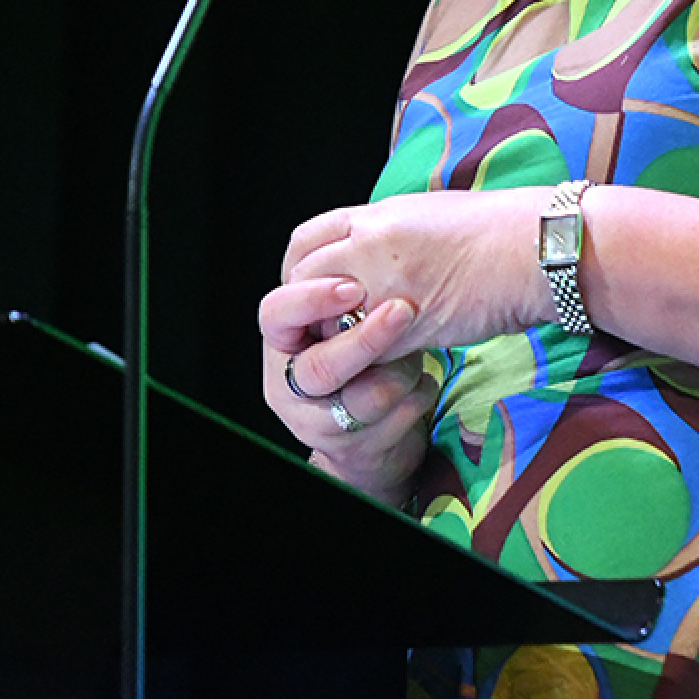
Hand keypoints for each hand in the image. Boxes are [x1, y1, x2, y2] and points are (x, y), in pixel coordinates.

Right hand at [257, 273, 431, 501]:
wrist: (372, 430)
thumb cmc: (360, 354)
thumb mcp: (344, 319)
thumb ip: (347, 292)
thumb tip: (370, 247)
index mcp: (283, 342)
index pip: (276, 314)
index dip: (312, 299)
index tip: (353, 285)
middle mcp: (292, 386)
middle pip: (323, 366)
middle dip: (367, 339)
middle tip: (404, 309)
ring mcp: (323, 425)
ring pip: (371, 395)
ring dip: (406, 369)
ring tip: (417, 354)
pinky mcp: (360, 450)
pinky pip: (403, 414)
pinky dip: (422, 391)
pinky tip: (422, 382)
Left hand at [283, 188, 550, 354]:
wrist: (536, 249)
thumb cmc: (501, 229)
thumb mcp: (432, 215)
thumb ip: (393, 233)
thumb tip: (381, 248)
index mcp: (376, 216)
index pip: (305, 240)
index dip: (300, 267)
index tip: (313, 285)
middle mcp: (369, 246)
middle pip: (302, 281)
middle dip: (309, 307)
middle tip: (331, 324)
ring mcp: (384, 286)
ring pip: (326, 321)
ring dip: (336, 336)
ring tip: (360, 342)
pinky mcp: (407, 327)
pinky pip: (366, 351)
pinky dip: (371, 359)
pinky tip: (391, 358)